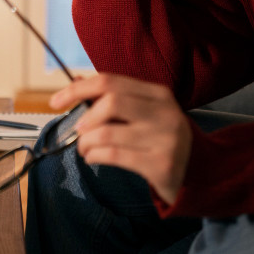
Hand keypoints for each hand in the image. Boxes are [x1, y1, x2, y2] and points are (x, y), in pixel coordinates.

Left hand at [50, 73, 191, 204]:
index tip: (56, 101)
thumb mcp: (144, 112)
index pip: (110, 81)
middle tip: (78, 130)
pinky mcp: (162, 164)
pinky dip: (95, 156)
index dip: (78, 89)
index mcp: (158, 94)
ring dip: (86, 142)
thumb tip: (77, 81)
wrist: (198, 172)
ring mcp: (166, 138)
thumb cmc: (161, 138)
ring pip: (107, 132)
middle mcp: (165, 112)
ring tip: (85, 148)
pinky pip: (114, 156)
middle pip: (111, 102)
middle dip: (85, 117)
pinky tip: (93, 158)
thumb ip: (115, 97)